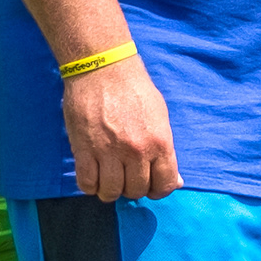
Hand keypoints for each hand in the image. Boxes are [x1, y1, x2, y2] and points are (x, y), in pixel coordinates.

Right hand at [62, 54, 180, 200]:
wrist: (102, 68)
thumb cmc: (134, 89)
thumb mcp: (160, 117)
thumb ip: (166, 151)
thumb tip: (176, 181)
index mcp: (160, 142)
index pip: (164, 185)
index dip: (158, 190)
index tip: (150, 185)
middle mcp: (136, 151)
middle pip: (136, 191)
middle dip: (132, 188)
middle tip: (126, 176)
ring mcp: (109, 152)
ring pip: (111, 192)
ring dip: (110, 190)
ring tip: (109, 177)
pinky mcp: (84, 150)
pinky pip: (87, 184)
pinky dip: (90, 185)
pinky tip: (93, 175)